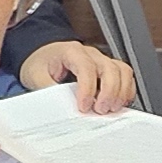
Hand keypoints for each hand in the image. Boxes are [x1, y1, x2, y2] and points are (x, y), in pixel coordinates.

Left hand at [18, 40, 136, 112]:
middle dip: (109, 92)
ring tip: (111, 108)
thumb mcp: (35, 76)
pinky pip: (125, 76)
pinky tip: (118, 103)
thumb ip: (48, 91)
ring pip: (123, 71)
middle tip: (100, 111)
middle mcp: (90, 53)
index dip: (88, 89)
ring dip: (121, 92)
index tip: (84, 107)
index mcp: (71, 52)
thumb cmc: (40, 62)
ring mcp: (101, 59)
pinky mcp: (108, 68)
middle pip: (110, 68)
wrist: (41, 53)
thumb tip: (61, 109)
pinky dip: (126, 90)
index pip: (86, 68)